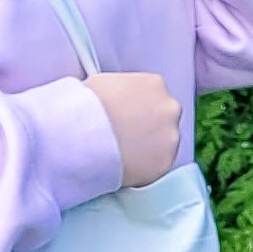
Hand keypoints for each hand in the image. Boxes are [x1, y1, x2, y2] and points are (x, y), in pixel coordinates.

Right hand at [84, 71, 181, 187]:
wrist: (81, 134)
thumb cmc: (86, 106)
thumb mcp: (104, 83)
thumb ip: (122, 91)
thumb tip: (117, 101)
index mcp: (155, 84)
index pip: (155, 97)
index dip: (139, 110)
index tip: (128, 120)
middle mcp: (169, 108)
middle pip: (164, 120)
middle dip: (148, 129)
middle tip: (125, 138)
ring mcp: (171, 136)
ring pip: (164, 144)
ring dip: (148, 149)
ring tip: (121, 153)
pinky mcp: (165, 162)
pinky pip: (157, 166)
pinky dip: (144, 168)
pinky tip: (125, 165)